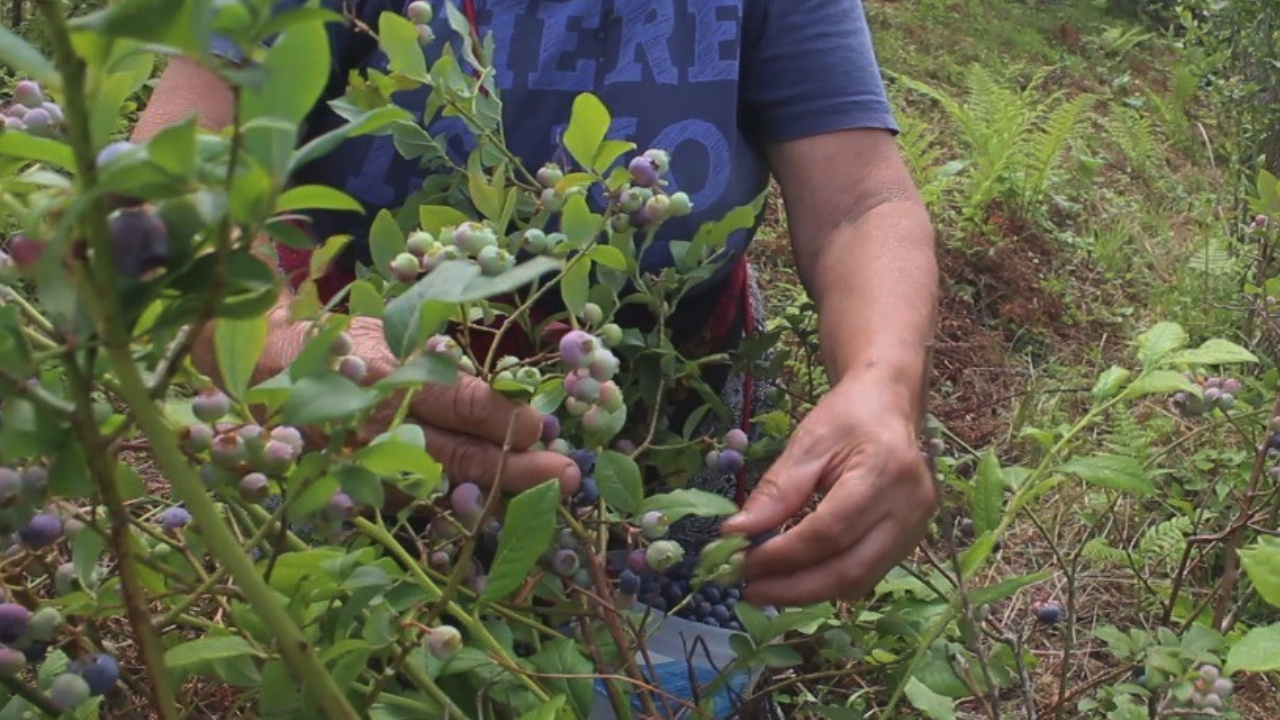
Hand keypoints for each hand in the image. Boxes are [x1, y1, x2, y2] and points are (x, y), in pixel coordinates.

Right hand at [338, 319, 581, 501]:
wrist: (267, 378)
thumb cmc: (345, 347)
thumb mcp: (391, 334)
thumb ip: (442, 359)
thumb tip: (504, 389)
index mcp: (393, 377)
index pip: (461, 403)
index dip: (506, 417)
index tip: (540, 426)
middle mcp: (382, 427)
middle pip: (462, 457)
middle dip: (519, 470)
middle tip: (565, 477)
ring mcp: (370, 467)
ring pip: (446, 489)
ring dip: (499, 495)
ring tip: (544, 497)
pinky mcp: (362, 493)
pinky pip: (422, 502)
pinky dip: (461, 503)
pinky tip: (497, 503)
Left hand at [720, 376, 937, 606]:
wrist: (890, 408)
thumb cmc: (848, 419)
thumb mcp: (807, 444)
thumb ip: (776, 491)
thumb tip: (736, 533)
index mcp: (884, 474)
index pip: (830, 532)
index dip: (784, 555)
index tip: (743, 563)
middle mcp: (909, 509)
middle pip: (849, 569)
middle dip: (794, 588)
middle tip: (750, 590)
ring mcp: (916, 529)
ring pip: (860, 581)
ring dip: (809, 592)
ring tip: (767, 587)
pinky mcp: (911, 542)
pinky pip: (866, 574)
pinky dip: (827, 581)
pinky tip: (797, 576)